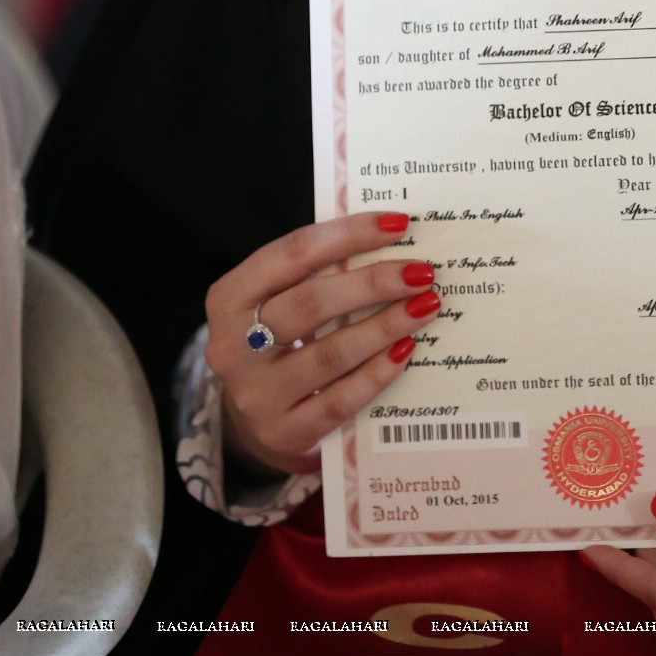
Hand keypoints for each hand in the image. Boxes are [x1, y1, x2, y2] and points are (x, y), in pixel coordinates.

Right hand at [205, 210, 439, 476]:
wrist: (252, 420)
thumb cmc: (277, 340)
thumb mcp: (277, 300)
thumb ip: (316, 272)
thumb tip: (390, 240)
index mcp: (229, 297)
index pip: (293, 253)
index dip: (348, 234)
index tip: (398, 223)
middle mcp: (232, 346)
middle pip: (312, 302)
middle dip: (374, 282)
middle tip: (421, 271)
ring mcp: (256, 394)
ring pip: (331, 353)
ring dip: (385, 326)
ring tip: (425, 306)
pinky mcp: (283, 433)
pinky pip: (340, 400)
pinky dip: (378, 373)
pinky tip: (406, 350)